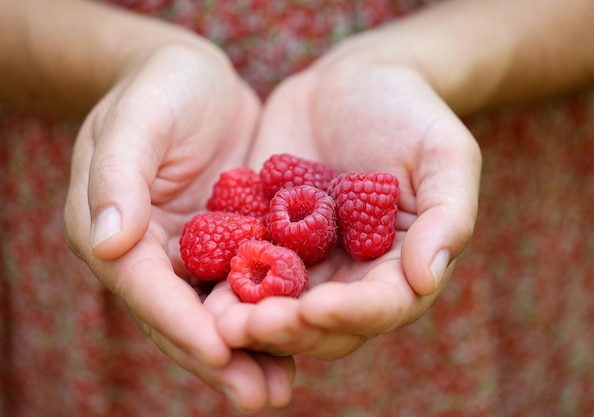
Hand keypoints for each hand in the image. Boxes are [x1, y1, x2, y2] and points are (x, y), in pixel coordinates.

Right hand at [64, 42, 292, 410]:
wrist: (195, 77)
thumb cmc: (160, 85)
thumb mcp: (139, 117)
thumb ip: (118, 175)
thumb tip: (106, 243)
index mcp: (113, 228)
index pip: (144, 287)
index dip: (179, 323)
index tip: (219, 352)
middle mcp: (148, 252)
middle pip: (181, 316)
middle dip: (220, 359)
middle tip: (261, 397)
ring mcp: (188, 252)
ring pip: (215, 312)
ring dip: (249, 352)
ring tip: (282, 389)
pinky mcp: (226, 243)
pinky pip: (245, 287)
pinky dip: (268, 314)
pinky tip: (301, 339)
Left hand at [216, 50, 480, 359]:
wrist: (351, 81)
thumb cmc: (410, 112)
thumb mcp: (444, 153)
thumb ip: (447, 216)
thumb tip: (427, 277)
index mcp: (400, 266)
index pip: (381, 306)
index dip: (350, 314)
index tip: (316, 309)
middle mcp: (350, 275)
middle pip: (322, 324)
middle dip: (288, 329)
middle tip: (248, 326)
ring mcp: (305, 261)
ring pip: (278, 306)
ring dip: (249, 319)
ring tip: (217, 320)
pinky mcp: (266, 238)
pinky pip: (244, 266)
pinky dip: (224, 282)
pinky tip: (199, 288)